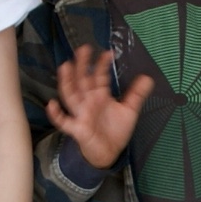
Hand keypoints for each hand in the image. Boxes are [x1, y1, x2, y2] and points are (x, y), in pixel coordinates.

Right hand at [45, 46, 152, 168]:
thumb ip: (136, 94)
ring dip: (67, 82)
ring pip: (71, 95)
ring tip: (65, 66)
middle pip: (83, 80)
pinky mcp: (77, 128)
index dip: (103, 65)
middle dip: (82, 65)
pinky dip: (57, 114)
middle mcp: (88, 101)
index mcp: (100, 95)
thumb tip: (148, 77)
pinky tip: (52, 104)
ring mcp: (81, 114)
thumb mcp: (129, 111)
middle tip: (83, 49)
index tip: (108, 53)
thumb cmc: (115, 130)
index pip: (100, 76)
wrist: (109, 152)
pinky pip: (64, 122)